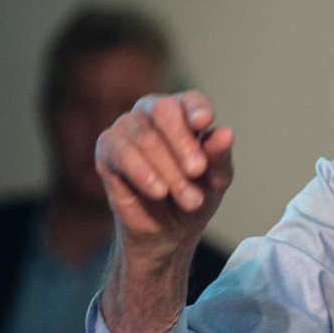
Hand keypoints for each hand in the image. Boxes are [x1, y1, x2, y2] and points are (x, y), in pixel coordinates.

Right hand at [95, 90, 233, 332]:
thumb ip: (219, 157)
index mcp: (184, 113)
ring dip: (169, 170)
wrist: (169, 233)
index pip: (191, 100)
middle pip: (164, 110)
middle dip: (183, 143)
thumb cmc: (195, 196)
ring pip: (145, 136)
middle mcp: (153, 113)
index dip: (197, 108)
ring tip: (188, 199)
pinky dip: (142, 173)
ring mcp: (127, 128)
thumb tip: (226, 133)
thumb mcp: (216, 181)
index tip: (203, 123)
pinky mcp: (107, 149)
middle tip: (197, 171)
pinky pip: (121, 152)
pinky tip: (159, 191)